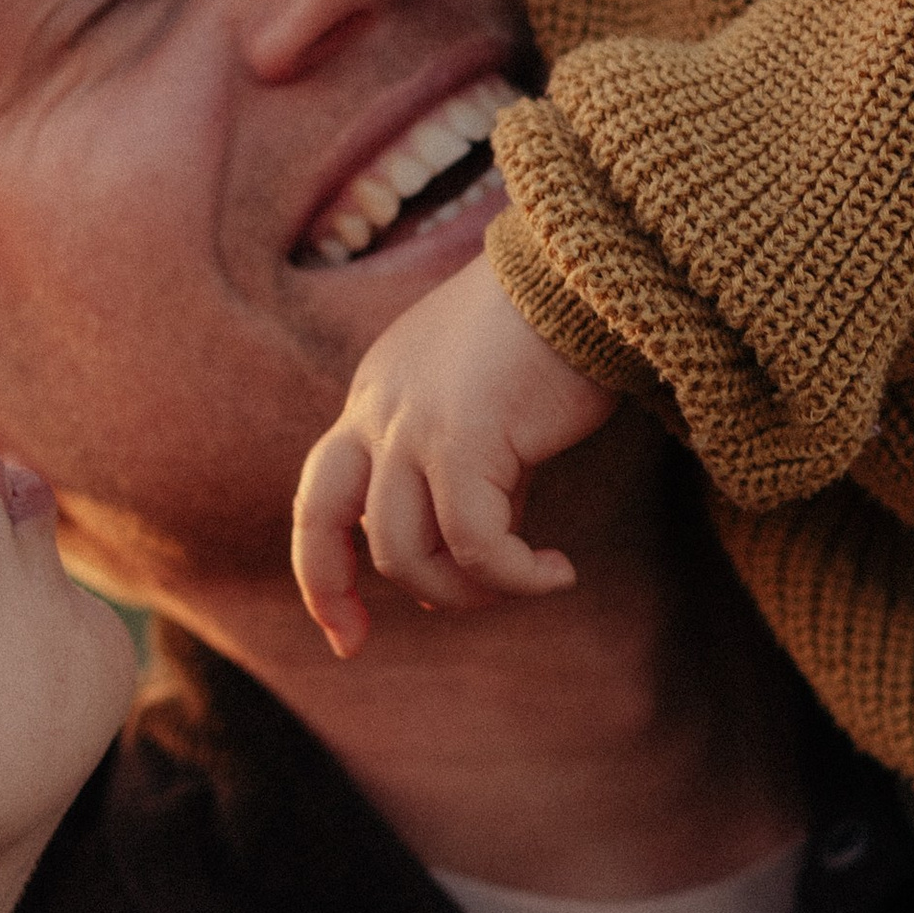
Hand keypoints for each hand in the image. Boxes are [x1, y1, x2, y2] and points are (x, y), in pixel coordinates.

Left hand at [291, 256, 614, 654]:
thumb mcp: (492, 405)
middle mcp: (379, 407)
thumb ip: (467, 468)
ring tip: (525, 580)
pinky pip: (478, 545)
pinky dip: (516, 577)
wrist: (592, 268)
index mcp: (378, 394)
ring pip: (405, 552)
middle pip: (324, 520)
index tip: (344, 628)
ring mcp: (413, 422)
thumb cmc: (559, 329)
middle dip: (332, 592)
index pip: (321, 493)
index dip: (320, 566)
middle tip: (358, 643)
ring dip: (466, 591)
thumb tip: (470, 554)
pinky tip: (558, 573)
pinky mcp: (463, 437)